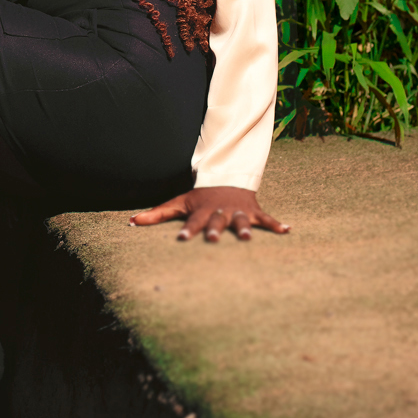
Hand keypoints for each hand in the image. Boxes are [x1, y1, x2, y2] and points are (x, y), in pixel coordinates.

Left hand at [129, 186, 289, 241]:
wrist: (226, 177)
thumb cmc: (199, 197)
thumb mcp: (178, 202)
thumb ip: (156, 214)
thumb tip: (130, 222)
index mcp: (202, 211)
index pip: (193, 222)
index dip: (188, 230)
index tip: (182, 239)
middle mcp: (219, 212)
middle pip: (217, 222)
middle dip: (215, 230)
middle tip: (213, 239)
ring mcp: (238, 211)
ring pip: (241, 221)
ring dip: (244, 229)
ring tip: (246, 238)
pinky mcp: (253, 211)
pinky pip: (266, 219)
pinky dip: (277, 225)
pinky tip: (288, 231)